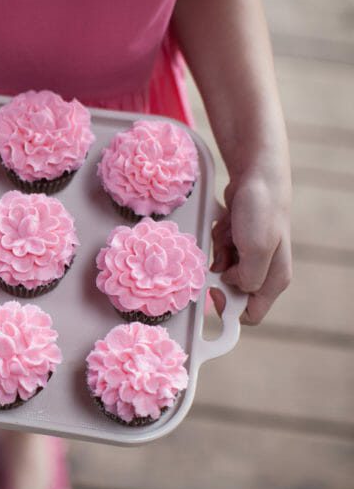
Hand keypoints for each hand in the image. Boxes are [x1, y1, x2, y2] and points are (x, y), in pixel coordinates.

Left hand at [211, 169, 291, 323]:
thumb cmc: (261, 210)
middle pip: (232, 292)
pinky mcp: (238, 242)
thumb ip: (248, 278)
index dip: (229, 309)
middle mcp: (264, 271)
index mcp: (274, 279)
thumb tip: (231, 286)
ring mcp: (250, 255)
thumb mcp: (257, 249)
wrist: (256, 174)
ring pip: (222, 271)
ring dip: (217, 255)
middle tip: (218, 256)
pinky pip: (218, 252)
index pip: (250, 314)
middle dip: (219, 276)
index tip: (213, 293)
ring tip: (226, 235)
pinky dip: (216, 241)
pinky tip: (224, 227)